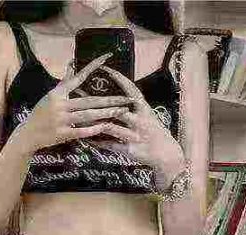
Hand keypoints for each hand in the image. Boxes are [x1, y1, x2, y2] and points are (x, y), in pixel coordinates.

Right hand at [12, 52, 135, 154]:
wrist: (28, 134)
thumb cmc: (40, 113)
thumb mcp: (50, 96)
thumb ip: (64, 82)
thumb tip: (72, 64)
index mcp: (58, 93)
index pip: (78, 77)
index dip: (93, 66)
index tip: (108, 57)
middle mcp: (60, 104)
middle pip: (90, 100)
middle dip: (110, 100)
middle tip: (127, 99)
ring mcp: (62, 120)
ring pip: (88, 115)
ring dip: (106, 114)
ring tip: (121, 112)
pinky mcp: (62, 134)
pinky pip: (81, 131)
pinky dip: (94, 129)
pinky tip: (106, 126)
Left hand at [88, 65, 186, 189]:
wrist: (166, 153)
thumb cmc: (153, 131)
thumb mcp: (147, 114)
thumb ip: (133, 105)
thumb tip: (118, 93)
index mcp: (144, 108)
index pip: (131, 90)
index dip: (119, 79)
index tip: (106, 69)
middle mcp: (140, 120)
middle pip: (118, 109)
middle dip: (98, 102)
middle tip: (81, 94)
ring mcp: (135, 135)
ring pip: (112, 127)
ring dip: (95, 123)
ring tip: (80, 119)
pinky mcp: (130, 149)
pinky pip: (111, 145)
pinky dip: (99, 142)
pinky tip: (87, 140)